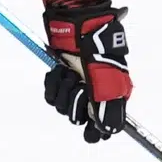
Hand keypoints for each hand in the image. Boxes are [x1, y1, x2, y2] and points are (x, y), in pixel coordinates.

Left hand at [43, 0, 131, 142]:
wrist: (78, 27)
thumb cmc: (97, 50)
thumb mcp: (107, 80)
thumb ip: (108, 107)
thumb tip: (108, 131)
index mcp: (111, 96)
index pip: (102, 126)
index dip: (95, 131)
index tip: (90, 134)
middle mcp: (93, 94)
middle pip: (78, 118)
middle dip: (77, 103)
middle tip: (80, 86)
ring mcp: (76, 86)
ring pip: (62, 107)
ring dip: (64, 90)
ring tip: (70, 73)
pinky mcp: (60, 78)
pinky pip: (51, 94)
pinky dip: (53, 84)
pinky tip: (59, 71)